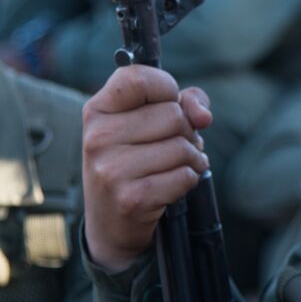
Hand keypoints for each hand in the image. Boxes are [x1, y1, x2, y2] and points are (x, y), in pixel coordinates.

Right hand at [82, 65, 211, 273]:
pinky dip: (189, 179)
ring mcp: (112, 169)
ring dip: (191, 157)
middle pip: (172, 115)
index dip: (166, 87)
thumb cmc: (134, 162)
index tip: (169, 103)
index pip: (138, 77)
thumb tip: (203, 116)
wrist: (111, 223)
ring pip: (182, 147)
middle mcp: (98, 138)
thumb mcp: (146, 123)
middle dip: (186, 130)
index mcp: (97, 110)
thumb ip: (182, 102)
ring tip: (177, 165)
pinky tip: (174, 184)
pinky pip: (184, 175)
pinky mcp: (132, 198)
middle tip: (173, 144)